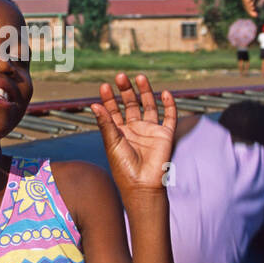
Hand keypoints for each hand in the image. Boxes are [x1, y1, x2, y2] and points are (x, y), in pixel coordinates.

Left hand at [89, 74, 176, 194]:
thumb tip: (93, 104)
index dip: (109, 98)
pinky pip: (169, 117)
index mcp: (119, 132)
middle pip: (131, 104)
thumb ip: (105, 123)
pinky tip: (165, 93)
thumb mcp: (112, 143)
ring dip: (145, 91)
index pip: (113, 110)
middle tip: (121, 76)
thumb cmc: (124, 168)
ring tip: (140, 77)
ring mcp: (150, 131)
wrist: (142, 186)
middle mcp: (135, 129)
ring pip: (149, 106)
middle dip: (126, 90)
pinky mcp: (165, 135)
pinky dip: (169, 104)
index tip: (105, 86)